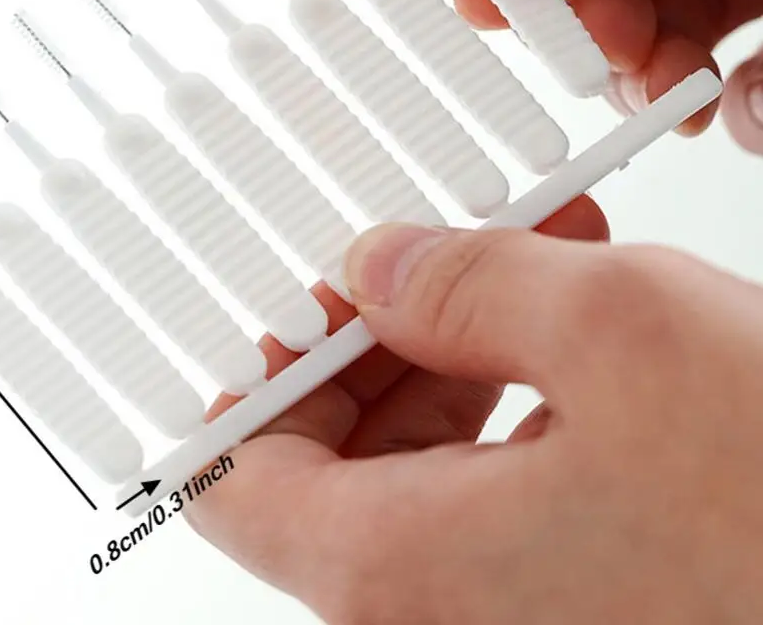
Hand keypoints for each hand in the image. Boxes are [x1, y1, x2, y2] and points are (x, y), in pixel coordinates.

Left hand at [188, 220, 762, 623]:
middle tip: (425, 259)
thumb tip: (374, 268)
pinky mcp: (582, 607)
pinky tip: (579, 339)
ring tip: (529, 265)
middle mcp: (439, 619)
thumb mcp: (617, 332)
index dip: (248, 375)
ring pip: (418, 473)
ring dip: (457, 357)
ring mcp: (510, 622)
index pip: (229, 478)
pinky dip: (518, 407)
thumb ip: (463, 284)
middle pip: (327, 465)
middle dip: (374, 340)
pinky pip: (497, 500)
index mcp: (402, 572)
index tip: (291, 299)